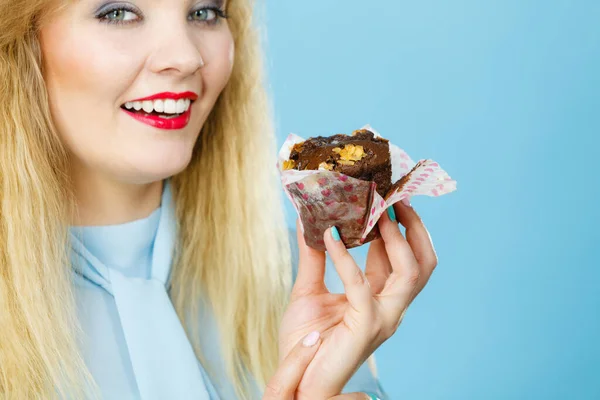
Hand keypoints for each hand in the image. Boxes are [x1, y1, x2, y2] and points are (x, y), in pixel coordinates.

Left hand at [279, 201, 437, 398]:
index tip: (386, 195)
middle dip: (414, 227)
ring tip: (376, 210)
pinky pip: (361, 284)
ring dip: (395, 237)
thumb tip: (310, 218)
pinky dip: (345, 256)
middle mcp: (390, 307)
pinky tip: (329, 235)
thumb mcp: (309, 290)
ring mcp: (383, 317)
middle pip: (422, 263)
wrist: (297, 381)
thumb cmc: (306, 340)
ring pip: (410, 272)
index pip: (401, 256)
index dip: (399, 225)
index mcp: (380, 297)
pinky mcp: (367, 326)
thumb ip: (314, 257)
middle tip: (395, 196)